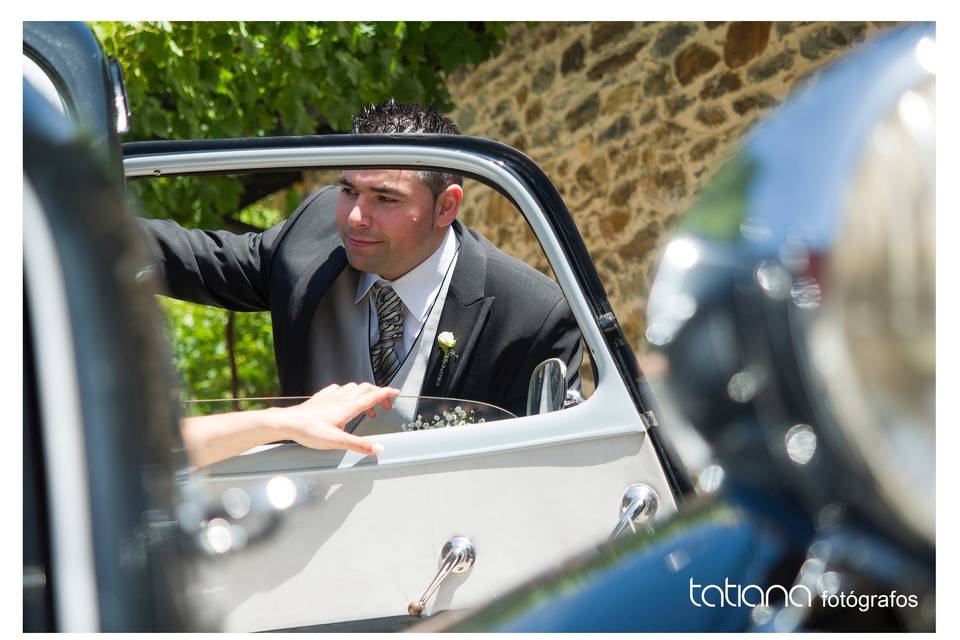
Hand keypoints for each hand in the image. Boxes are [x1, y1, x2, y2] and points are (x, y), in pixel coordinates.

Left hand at [273, 383, 398, 455]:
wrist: (288, 422)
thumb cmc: (309, 431)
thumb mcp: (338, 442)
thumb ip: (359, 445)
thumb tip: (378, 449)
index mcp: (348, 408)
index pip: (372, 396)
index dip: (386, 393)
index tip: (395, 393)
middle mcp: (341, 399)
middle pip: (365, 389)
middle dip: (378, 394)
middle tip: (384, 404)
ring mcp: (330, 396)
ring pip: (352, 387)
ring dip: (363, 393)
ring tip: (365, 406)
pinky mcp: (321, 397)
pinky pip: (338, 389)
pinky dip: (346, 391)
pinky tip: (342, 398)